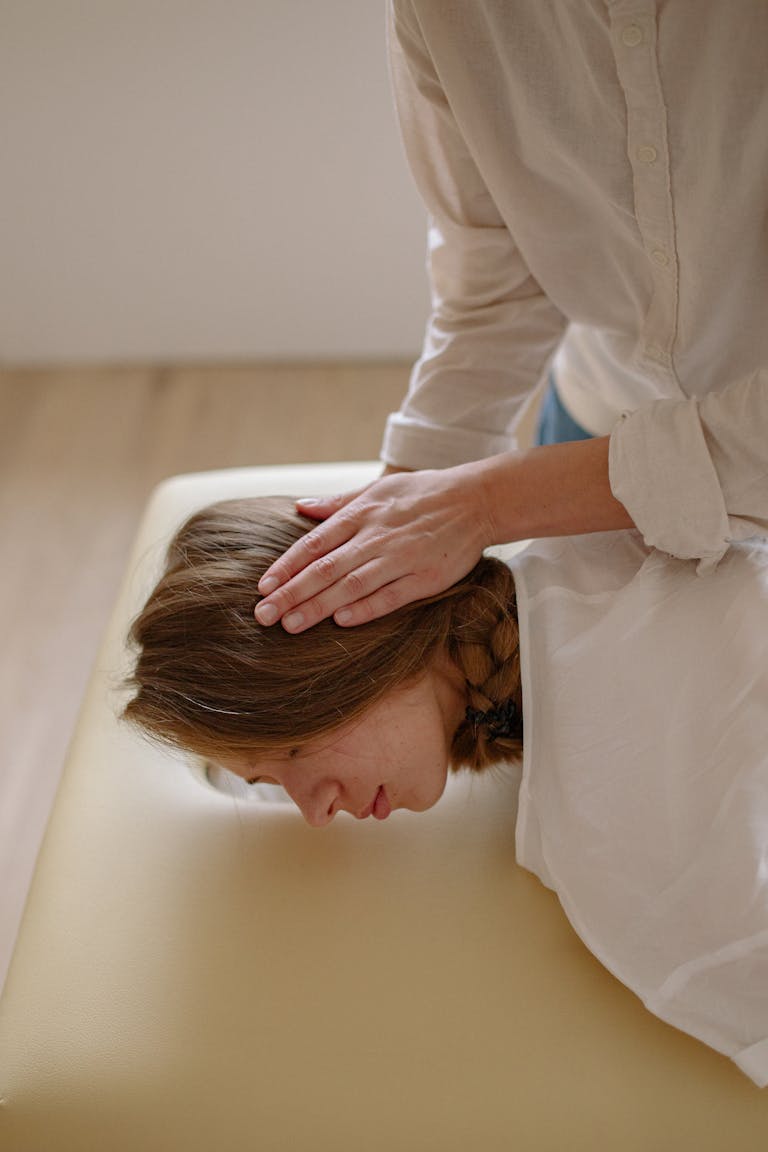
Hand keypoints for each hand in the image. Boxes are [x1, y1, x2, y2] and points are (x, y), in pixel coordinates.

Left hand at [254, 463, 494, 630]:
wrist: (476, 500)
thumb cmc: (423, 493)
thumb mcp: (378, 489)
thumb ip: (338, 502)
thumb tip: (301, 505)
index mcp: (362, 514)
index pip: (314, 544)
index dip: (286, 567)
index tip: (263, 587)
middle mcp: (376, 536)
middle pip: (325, 569)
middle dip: (291, 593)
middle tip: (263, 615)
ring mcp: (401, 558)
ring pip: (351, 585)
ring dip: (318, 606)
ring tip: (290, 625)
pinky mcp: (426, 578)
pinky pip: (391, 597)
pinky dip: (365, 609)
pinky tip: (340, 622)